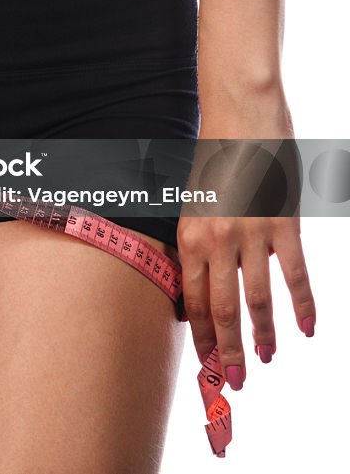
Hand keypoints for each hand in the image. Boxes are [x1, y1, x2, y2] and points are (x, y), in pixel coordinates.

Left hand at [177, 82, 315, 390]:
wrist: (239, 116)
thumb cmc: (212, 158)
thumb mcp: (192, 202)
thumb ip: (196, 242)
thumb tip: (199, 284)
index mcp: (189, 236)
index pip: (193, 300)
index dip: (201, 335)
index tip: (205, 363)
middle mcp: (217, 240)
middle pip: (223, 308)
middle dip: (227, 349)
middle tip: (233, 381)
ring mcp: (252, 234)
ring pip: (257, 298)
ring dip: (262, 334)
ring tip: (265, 359)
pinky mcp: (283, 223)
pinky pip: (295, 273)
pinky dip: (303, 303)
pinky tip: (307, 328)